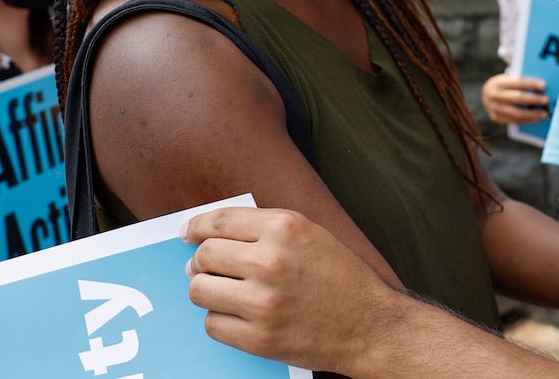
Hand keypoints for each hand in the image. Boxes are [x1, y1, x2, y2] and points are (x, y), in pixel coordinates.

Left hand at [184, 207, 393, 373]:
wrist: (369, 325)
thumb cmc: (341, 278)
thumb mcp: (310, 234)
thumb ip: (264, 228)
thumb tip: (208, 235)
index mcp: (284, 228)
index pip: (219, 221)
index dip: (196, 226)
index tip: (188, 232)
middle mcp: (271, 261)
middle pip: (205, 255)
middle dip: (201, 262)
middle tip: (207, 268)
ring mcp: (263, 302)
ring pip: (200, 289)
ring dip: (206, 290)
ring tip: (224, 291)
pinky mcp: (259, 337)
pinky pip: (212, 323)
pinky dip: (220, 319)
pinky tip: (239, 315)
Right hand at [481, 74, 548, 124]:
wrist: (486, 94)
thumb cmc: (504, 85)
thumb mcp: (508, 79)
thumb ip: (521, 82)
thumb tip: (542, 88)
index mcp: (498, 82)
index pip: (517, 82)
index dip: (531, 84)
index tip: (544, 85)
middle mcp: (494, 95)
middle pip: (517, 98)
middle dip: (534, 99)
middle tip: (546, 100)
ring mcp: (493, 108)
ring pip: (516, 113)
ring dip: (532, 114)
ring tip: (544, 113)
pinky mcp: (495, 118)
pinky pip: (513, 121)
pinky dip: (526, 120)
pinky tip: (536, 118)